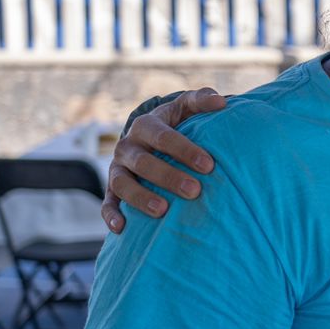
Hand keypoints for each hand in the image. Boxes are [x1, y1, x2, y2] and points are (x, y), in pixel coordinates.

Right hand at [100, 88, 225, 231]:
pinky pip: (108, 202)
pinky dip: (111, 214)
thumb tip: (221, 102)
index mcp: (146, 125)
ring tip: (162, 211)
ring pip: (122, 183)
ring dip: (140, 197)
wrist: (149, 137)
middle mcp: (128, 146)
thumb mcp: (185, 107)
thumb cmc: (176, 123)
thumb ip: (201, 100)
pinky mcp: (112, 189)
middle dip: (168, 177)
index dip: (184, 150)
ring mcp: (117, 168)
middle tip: (195, 190)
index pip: (163, 137)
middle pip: (144, 162)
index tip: (209, 165)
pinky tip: (122, 228)